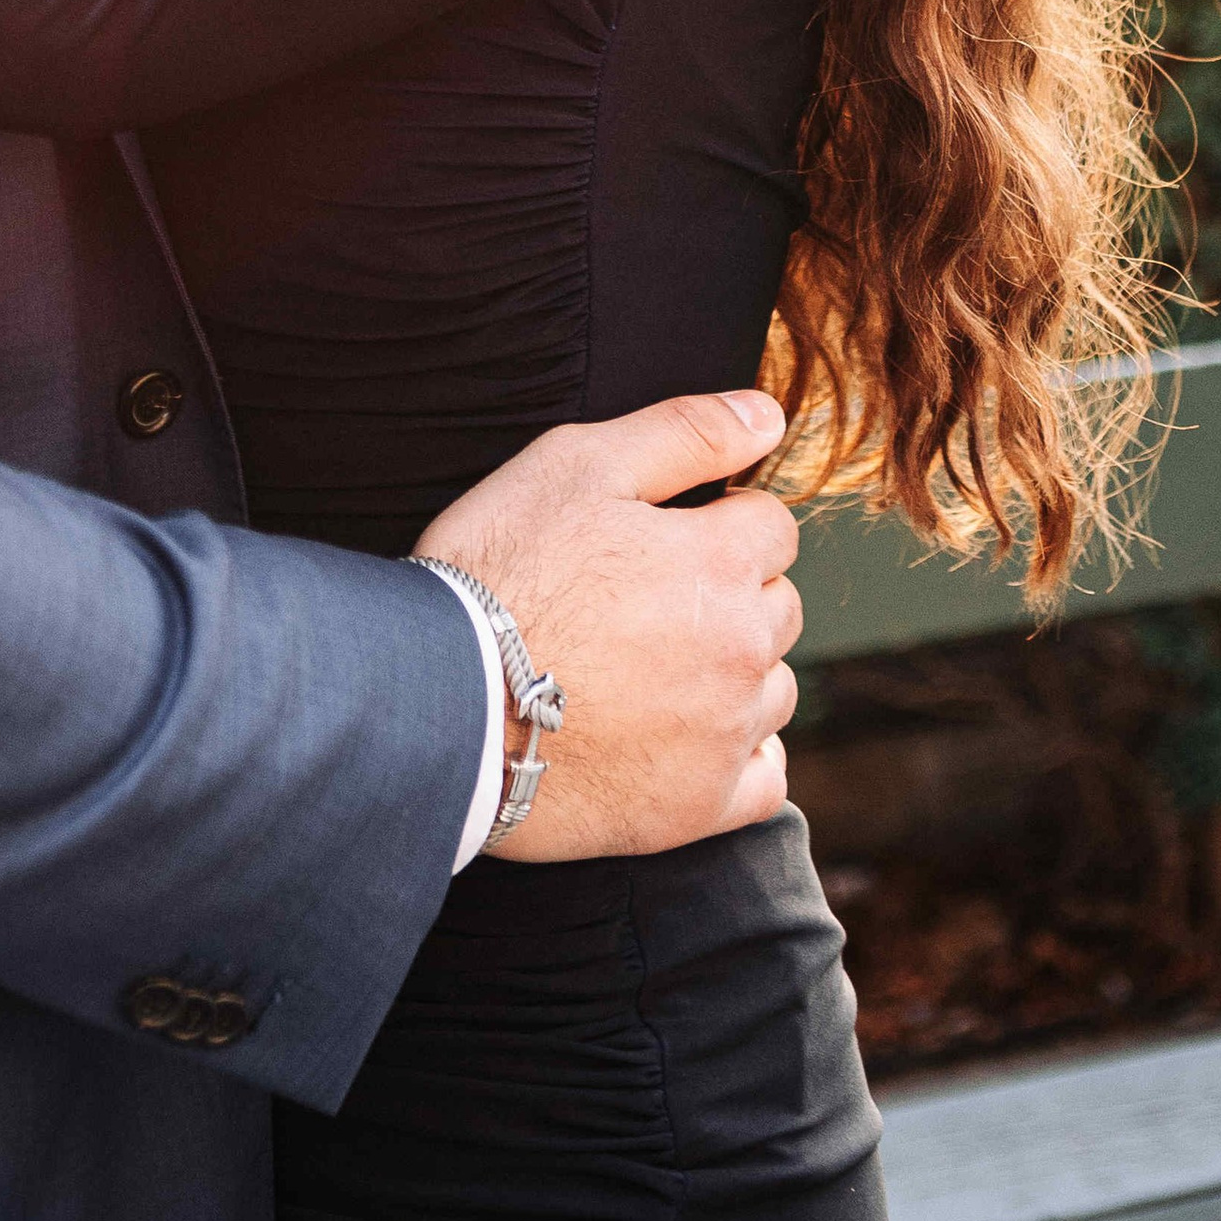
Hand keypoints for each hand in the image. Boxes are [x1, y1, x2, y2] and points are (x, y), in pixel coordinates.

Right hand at [416, 389, 799, 861]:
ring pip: (773, 688)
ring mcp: (725, 734)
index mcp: (722, 561)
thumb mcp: (579, 464)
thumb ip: (686, 432)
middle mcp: (742, 648)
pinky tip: (682, 737)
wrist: (441, 699)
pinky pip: (764, 777)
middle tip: (643, 599)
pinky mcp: (699, 806)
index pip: (773, 525)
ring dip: (735, 671)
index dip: (718, 520)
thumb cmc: (502, 567)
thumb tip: (769, 415)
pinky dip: (738, 755)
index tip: (660, 537)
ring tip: (649, 666)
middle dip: (730, 592)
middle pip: (779, 606)